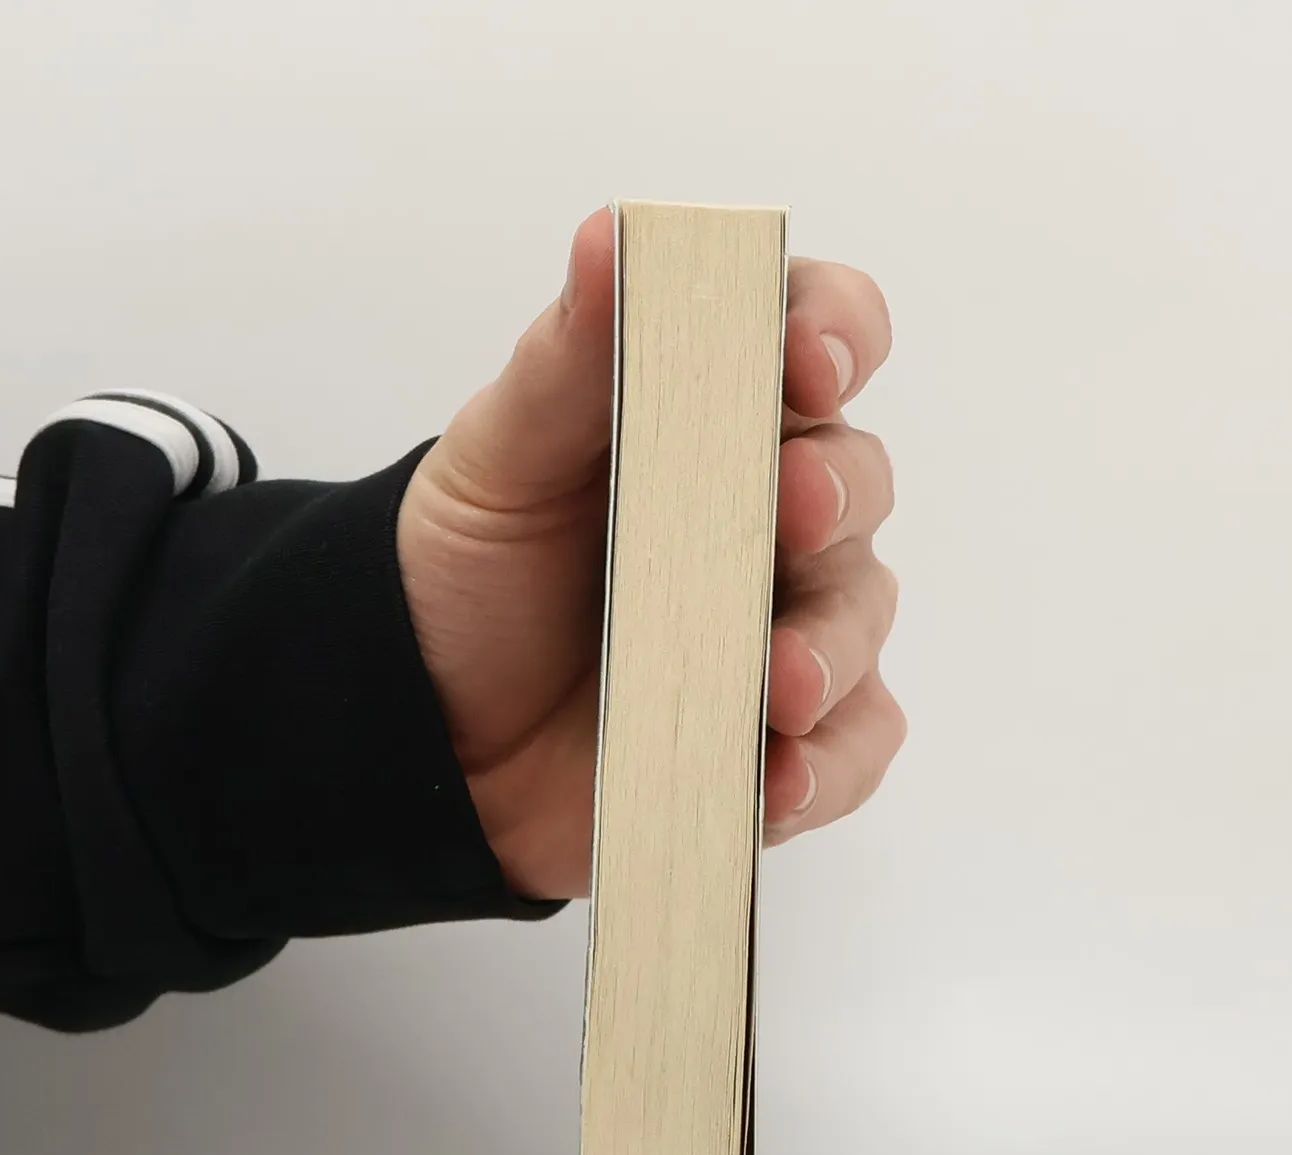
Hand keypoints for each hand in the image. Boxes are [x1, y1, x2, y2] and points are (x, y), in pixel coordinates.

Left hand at [395, 206, 903, 900]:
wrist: (429, 733)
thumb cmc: (474, 578)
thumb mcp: (498, 461)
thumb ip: (569, 363)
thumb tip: (616, 237)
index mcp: (717, 418)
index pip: (818, 341)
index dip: (833, 335)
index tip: (804, 360)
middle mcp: (772, 517)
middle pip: (857, 482)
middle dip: (837, 495)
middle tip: (793, 512)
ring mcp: (787, 632)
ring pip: (862, 621)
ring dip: (832, 647)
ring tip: (777, 686)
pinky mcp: (784, 743)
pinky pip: (851, 750)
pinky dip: (827, 766)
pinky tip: (777, 781)